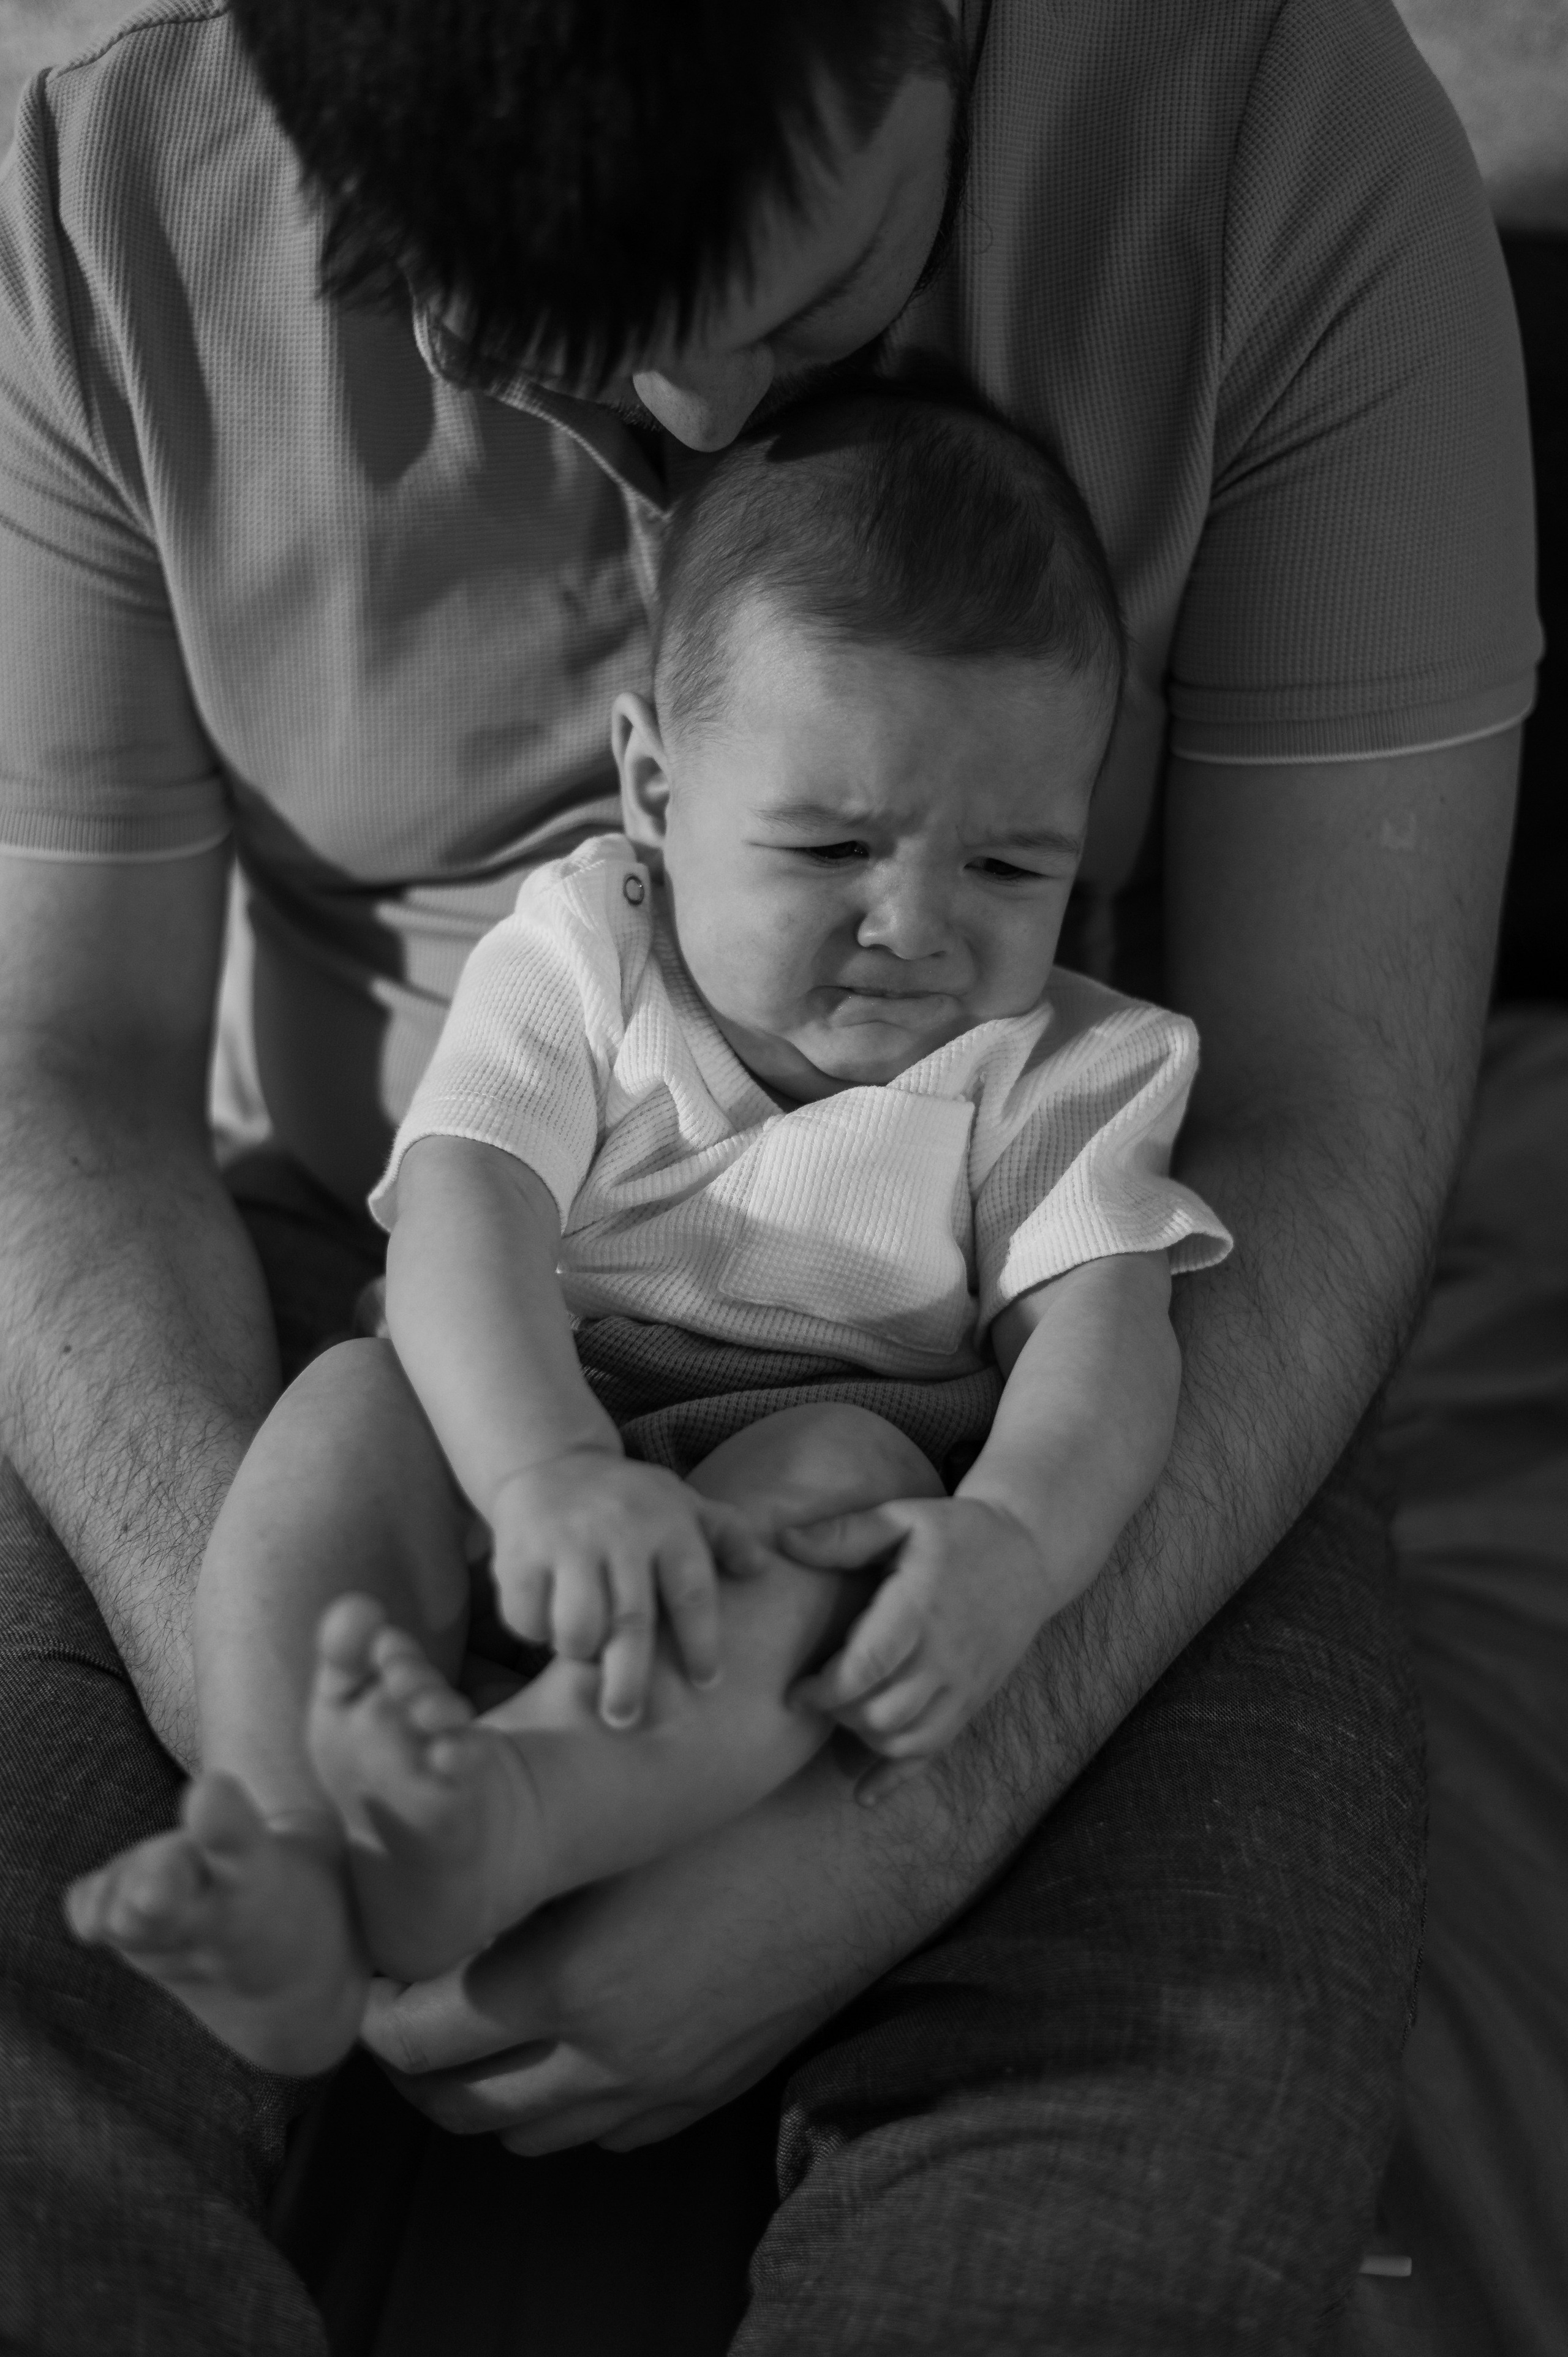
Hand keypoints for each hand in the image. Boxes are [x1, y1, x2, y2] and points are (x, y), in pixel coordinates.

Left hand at [359, 1749, 886, 2152]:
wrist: (870, 1848)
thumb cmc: (739, 1805)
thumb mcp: (616, 1812)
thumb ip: (519, 1841)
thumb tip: (428, 1830)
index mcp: (567, 1976)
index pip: (415, 2033)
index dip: (372, 2005)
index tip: (369, 1965)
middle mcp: (604, 2052)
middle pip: (453, 2100)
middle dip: (406, 2062)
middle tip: (397, 2003)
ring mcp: (657, 2084)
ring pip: (521, 2132)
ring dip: (478, 2089)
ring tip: (464, 2026)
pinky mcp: (703, 2092)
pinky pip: (600, 2133)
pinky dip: (558, 2104)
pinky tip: (555, 2043)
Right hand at [486, 1451, 768, 1726]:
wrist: (550, 1461)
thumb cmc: (628, 1500)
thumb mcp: (681, 1503)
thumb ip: (725, 1534)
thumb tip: (761, 1568)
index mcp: (668, 1524)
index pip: (693, 1593)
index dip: (702, 1643)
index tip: (706, 1684)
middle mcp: (620, 1532)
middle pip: (631, 1622)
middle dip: (630, 1680)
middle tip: (626, 1720)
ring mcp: (567, 1541)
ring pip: (576, 1627)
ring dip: (579, 1651)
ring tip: (583, 1651)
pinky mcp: (519, 1552)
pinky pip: (528, 1617)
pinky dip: (536, 1629)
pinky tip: (544, 1617)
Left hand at [781, 1497, 1051, 1799]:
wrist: (1030, 1554)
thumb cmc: (959, 1533)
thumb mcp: (903, 1518)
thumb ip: (844, 1534)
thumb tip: (784, 1540)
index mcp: (922, 1608)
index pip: (868, 1667)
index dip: (825, 1689)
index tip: (794, 1692)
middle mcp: (946, 1656)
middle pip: (883, 1714)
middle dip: (839, 1714)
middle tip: (818, 1695)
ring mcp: (964, 1684)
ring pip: (907, 1741)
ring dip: (864, 1739)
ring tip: (844, 1713)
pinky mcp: (973, 1700)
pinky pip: (935, 1750)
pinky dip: (896, 1776)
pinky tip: (864, 1792)